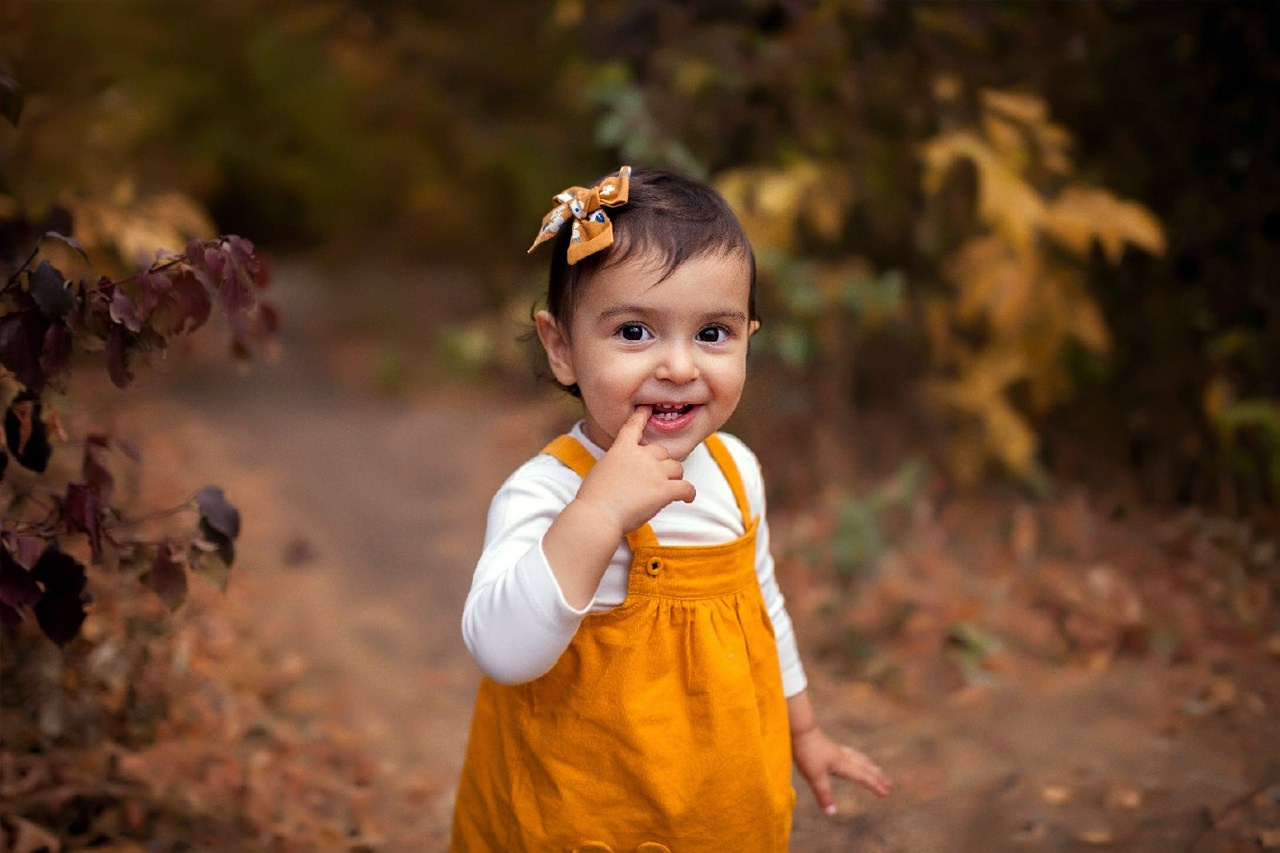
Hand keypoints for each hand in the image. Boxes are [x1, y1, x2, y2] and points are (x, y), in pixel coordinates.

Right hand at [574, 406, 695, 534]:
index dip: (642, 416)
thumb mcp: (601, 471)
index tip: (647, 409)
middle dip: (662, 463)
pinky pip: (686, 487)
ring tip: (670, 490)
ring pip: (676, 468)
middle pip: (662, 452)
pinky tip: (687, 498)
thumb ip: (617, 464)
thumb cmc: (594, 498)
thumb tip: (628, 473)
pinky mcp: (664, 490)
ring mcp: (654, 472)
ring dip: (675, 477)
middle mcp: (641, 456)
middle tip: (656, 479)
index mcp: (622, 448)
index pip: (633, 426)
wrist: (598, 515)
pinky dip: (689, 493)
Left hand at [792, 725, 891, 814]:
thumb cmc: (807, 751)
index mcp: (842, 764)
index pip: (863, 776)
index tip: (885, 793)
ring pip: (858, 758)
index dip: (874, 785)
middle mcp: (842, 756)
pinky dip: (856, 758)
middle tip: (889, 784)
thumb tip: (832, 813)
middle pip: (864, 767)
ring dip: (869, 765)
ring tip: (876, 769)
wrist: (799, 728)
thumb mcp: (814, 776)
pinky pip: (849, 753)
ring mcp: (836, 750)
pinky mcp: (828, 746)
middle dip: (877, 776)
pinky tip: (850, 757)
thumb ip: (823, 794)